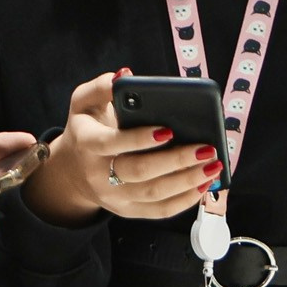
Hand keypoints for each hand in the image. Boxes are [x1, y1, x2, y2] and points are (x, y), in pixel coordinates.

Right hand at [21, 70, 216, 226]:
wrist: (73, 170)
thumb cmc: (87, 129)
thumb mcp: (83, 102)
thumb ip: (101, 86)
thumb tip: (125, 75)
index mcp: (87, 143)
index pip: (113, 143)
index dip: (140, 139)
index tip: (168, 130)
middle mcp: (98, 174)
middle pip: (139, 172)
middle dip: (176, 161)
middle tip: (206, 148)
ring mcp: (114, 197)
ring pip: (154, 194)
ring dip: (187, 181)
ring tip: (213, 165)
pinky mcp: (128, 211)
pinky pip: (159, 211)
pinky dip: (185, 200)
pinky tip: (203, 184)